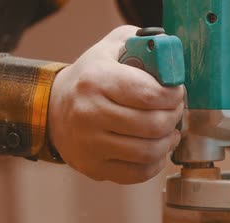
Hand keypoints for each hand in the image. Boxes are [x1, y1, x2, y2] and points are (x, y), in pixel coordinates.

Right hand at [48, 26, 183, 183]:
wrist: (52, 109)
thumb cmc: (91, 77)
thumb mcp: (110, 48)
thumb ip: (141, 42)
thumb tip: (171, 54)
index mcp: (95, 80)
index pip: (150, 94)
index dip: (173, 95)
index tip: (176, 92)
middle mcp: (89, 113)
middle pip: (153, 125)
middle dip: (174, 117)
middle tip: (176, 110)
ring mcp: (90, 145)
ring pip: (149, 152)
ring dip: (168, 141)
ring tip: (170, 131)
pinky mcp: (93, 167)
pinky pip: (138, 173)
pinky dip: (155, 163)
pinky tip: (157, 149)